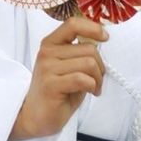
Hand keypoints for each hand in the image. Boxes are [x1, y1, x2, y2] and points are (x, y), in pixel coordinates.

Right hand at [10, 16, 107, 140]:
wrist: (36, 117)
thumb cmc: (57, 91)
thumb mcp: (69, 66)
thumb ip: (80, 52)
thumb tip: (100, 40)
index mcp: (51, 43)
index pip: (73, 24)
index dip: (93, 28)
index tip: (105, 37)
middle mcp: (47, 52)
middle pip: (88, 49)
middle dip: (101, 66)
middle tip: (97, 79)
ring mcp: (47, 68)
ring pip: (88, 63)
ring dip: (98, 78)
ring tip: (94, 87)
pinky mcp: (51, 85)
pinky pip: (82, 79)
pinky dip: (93, 86)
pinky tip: (91, 92)